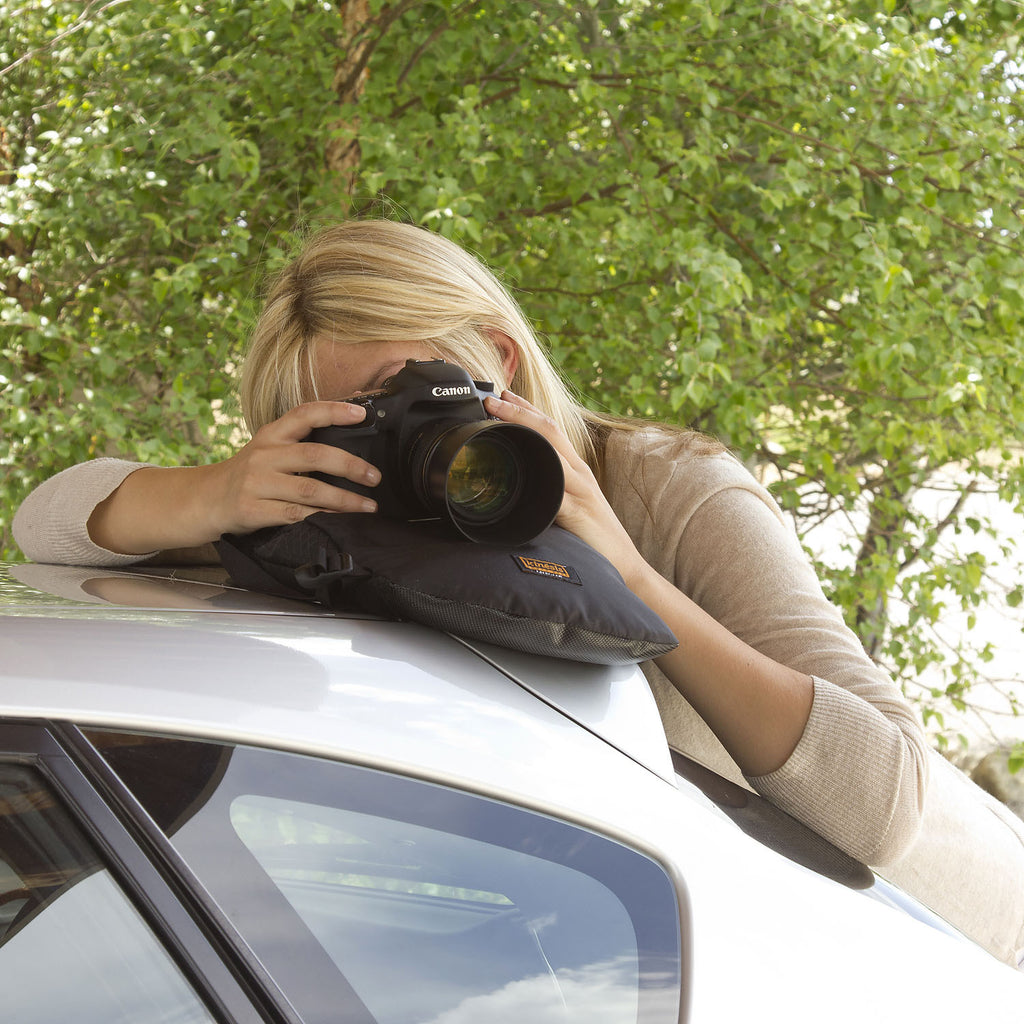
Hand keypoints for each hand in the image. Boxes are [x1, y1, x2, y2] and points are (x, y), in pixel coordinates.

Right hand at [203, 401, 381, 535]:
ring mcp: (257, 483)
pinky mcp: (252, 510)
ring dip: (345, 499)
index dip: (334, 410)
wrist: (204, 500)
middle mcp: (264, 455)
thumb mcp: (268, 449)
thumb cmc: (249, 475)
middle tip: (374, 476)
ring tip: (368, 505)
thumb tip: (352, 423)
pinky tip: (340, 521)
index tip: (361, 414)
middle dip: (351, 466)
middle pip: (315, 455)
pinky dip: (323, 518)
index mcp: (271, 435)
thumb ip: (302, 440)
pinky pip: (295, 514)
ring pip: (310, 489)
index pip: (304, 413)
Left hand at [483, 391, 646, 583]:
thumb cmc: (591, 536)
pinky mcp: (578, 511)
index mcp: (576, 469)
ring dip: (525, 432)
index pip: (550, 429)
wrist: (623, 564)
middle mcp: (579, 473)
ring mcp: (580, 490)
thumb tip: (515, 482)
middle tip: (493, 398)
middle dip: (521, 411)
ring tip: (500, 418)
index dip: (527, 409)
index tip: (502, 395)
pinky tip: (522, 467)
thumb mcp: (566, 505)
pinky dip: (540, 476)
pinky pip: (556, 490)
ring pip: (551, 451)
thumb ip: (547, 490)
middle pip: (549, 431)